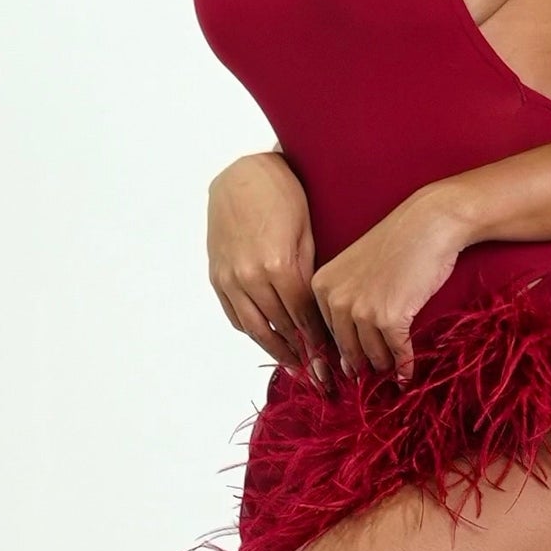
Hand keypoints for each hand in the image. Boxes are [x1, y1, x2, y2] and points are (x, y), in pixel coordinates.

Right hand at [206, 154, 332, 382]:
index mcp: (278, 266)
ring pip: (254, 327)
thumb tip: (318, 313)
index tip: (333, 357)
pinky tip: (267, 339)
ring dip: (275, 349)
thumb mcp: (307, 234)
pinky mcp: (217, 275)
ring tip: (294, 364)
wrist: (243, 175)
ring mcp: (229, 278)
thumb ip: (309, 275)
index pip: (302, 316)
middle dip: (301, 353)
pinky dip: (250, 331)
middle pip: (279, 327)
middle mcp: (250, 277)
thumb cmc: (284, 197)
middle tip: (318, 375)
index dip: (318, 339)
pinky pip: (234, 314)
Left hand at [311, 187, 468, 387]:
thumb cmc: (399, 245)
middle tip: (373, 382)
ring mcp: (361, 310)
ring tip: (393, 373)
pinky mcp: (389, 318)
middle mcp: (335, 299)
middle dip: (363, 366)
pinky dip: (404, 367)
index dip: (342, 354)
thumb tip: (347, 363)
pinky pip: (397, 353)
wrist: (430, 224)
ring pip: (372, 356)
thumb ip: (347, 308)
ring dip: (385, 367)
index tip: (351, 370)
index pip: (326, 335)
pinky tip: (408, 374)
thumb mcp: (358, 272)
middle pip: (347, 350)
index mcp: (321, 286)